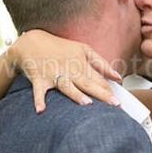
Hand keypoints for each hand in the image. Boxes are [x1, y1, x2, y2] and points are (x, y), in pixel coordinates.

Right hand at [7, 29, 122, 112]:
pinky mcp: (39, 80)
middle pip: (87, 83)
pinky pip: (38, 92)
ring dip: (75, 94)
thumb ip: (101, 63)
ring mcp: (54, 75)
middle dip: (101, 93)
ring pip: (66, 86)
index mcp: (80, 63)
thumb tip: (118, 77)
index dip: (109, 89)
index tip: (119, 100)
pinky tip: (41, 110)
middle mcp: (69, 69)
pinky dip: (38, 100)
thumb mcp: (83, 49)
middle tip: (114, 104)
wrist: (32, 42)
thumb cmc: (61, 47)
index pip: (97, 78)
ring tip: (86, 103)